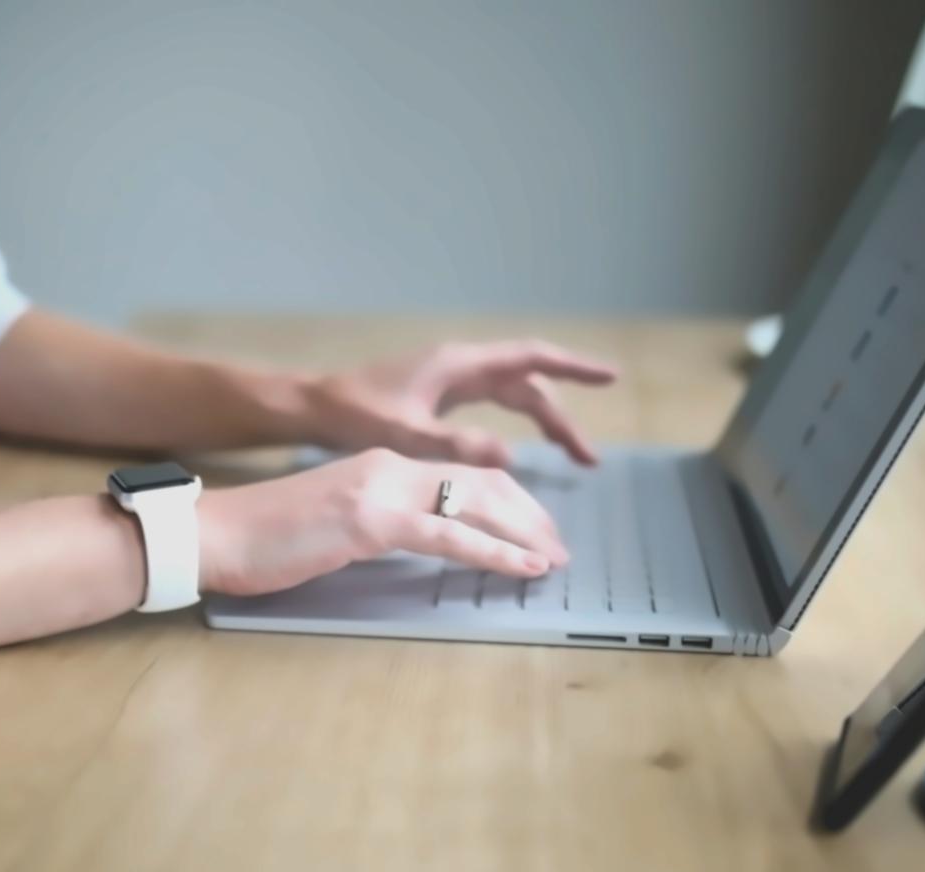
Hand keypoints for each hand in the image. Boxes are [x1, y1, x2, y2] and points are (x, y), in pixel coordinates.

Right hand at [199, 448, 569, 596]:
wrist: (216, 532)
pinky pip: (449, 534)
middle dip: (528, 513)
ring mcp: (381, 488)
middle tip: (557, 547)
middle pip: (481, 480)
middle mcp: (389, 466)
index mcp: (381, 464)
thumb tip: (417, 541)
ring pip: (475, 502)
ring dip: (523, 532)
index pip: (461, 473)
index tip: (534, 529)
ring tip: (552, 559)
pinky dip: (494, 551)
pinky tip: (522, 566)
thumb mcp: (335, 521)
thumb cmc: (266, 537)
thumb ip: (378, 521)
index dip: (507, 500)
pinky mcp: (371, 519)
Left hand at [302, 339, 617, 467]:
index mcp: (459, 365)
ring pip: (513, 398)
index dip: (573, 367)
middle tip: (589, 460)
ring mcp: (452, 381)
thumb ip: (456, 445)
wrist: (314, 407)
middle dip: (563, 418)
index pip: (530, 359)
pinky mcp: (442, 398)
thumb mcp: (405, 434)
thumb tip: (512, 455)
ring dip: (545, 423)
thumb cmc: (354, 414)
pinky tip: (528, 449)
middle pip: (528, 386)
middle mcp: (462, 367)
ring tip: (573, 460)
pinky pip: (495, 407)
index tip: (610, 377)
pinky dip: (519, 424)